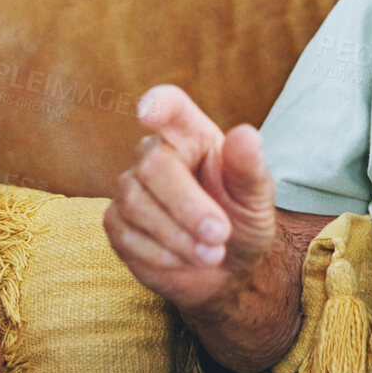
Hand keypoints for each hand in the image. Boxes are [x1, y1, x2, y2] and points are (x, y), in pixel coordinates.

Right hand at [104, 84, 277, 312]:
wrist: (225, 268)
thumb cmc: (241, 219)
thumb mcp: (255, 197)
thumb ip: (249, 168)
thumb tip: (245, 134)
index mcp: (191, 135)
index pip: (171, 106)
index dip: (157, 104)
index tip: (148, 114)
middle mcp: (154, 154)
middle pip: (154, 168)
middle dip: (188, 208)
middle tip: (220, 235)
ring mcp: (130, 188)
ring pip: (136, 204)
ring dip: (179, 238)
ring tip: (212, 254)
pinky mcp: (116, 222)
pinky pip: (126, 236)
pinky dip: (163, 256)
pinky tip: (187, 261)